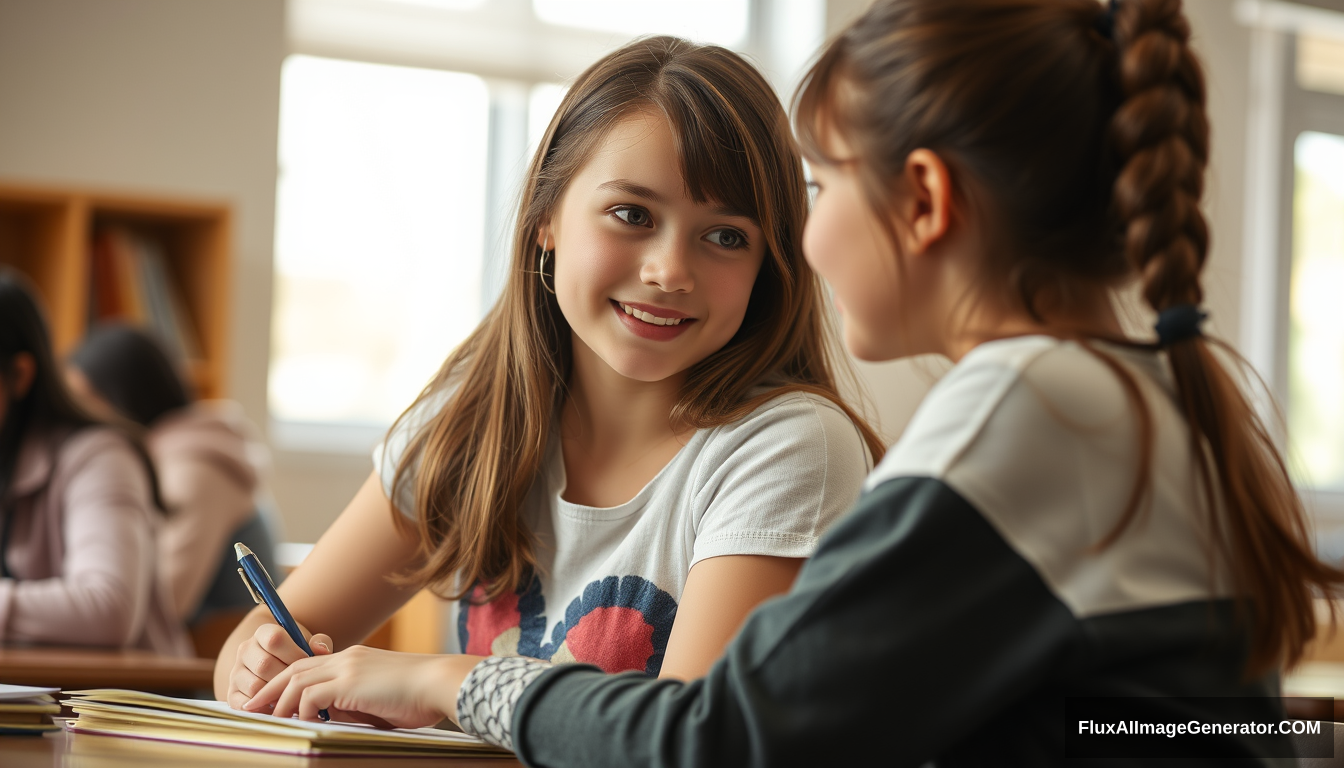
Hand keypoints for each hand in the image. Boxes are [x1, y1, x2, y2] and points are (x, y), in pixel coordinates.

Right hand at [226, 623, 332, 711]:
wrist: (276, 668)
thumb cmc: (297, 655)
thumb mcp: (308, 645)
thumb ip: (318, 644)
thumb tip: (321, 649)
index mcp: (263, 633)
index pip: (275, 638)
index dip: (294, 653)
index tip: (307, 663)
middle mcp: (245, 650)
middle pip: (264, 665)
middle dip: (286, 678)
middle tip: (300, 685)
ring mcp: (236, 672)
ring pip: (254, 686)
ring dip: (275, 695)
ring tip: (291, 697)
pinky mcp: (231, 693)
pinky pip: (242, 704)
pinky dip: (262, 709)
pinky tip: (277, 708)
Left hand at [243, 646, 483, 729]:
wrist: (439, 683)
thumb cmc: (419, 697)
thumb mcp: (378, 701)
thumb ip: (351, 705)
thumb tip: (327, 717)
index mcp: (355, 659)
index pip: (310, 666)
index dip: (286, 683)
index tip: (271, 700)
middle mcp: (346, 657)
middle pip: (295, 669)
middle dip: (269, 689)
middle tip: (250, 707)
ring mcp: (347, 667)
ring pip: (297, 680)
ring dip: (278, 702)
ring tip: (266, 719)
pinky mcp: (349, 681)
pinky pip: (310, 696)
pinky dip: (300, 710)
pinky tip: (301, 723)